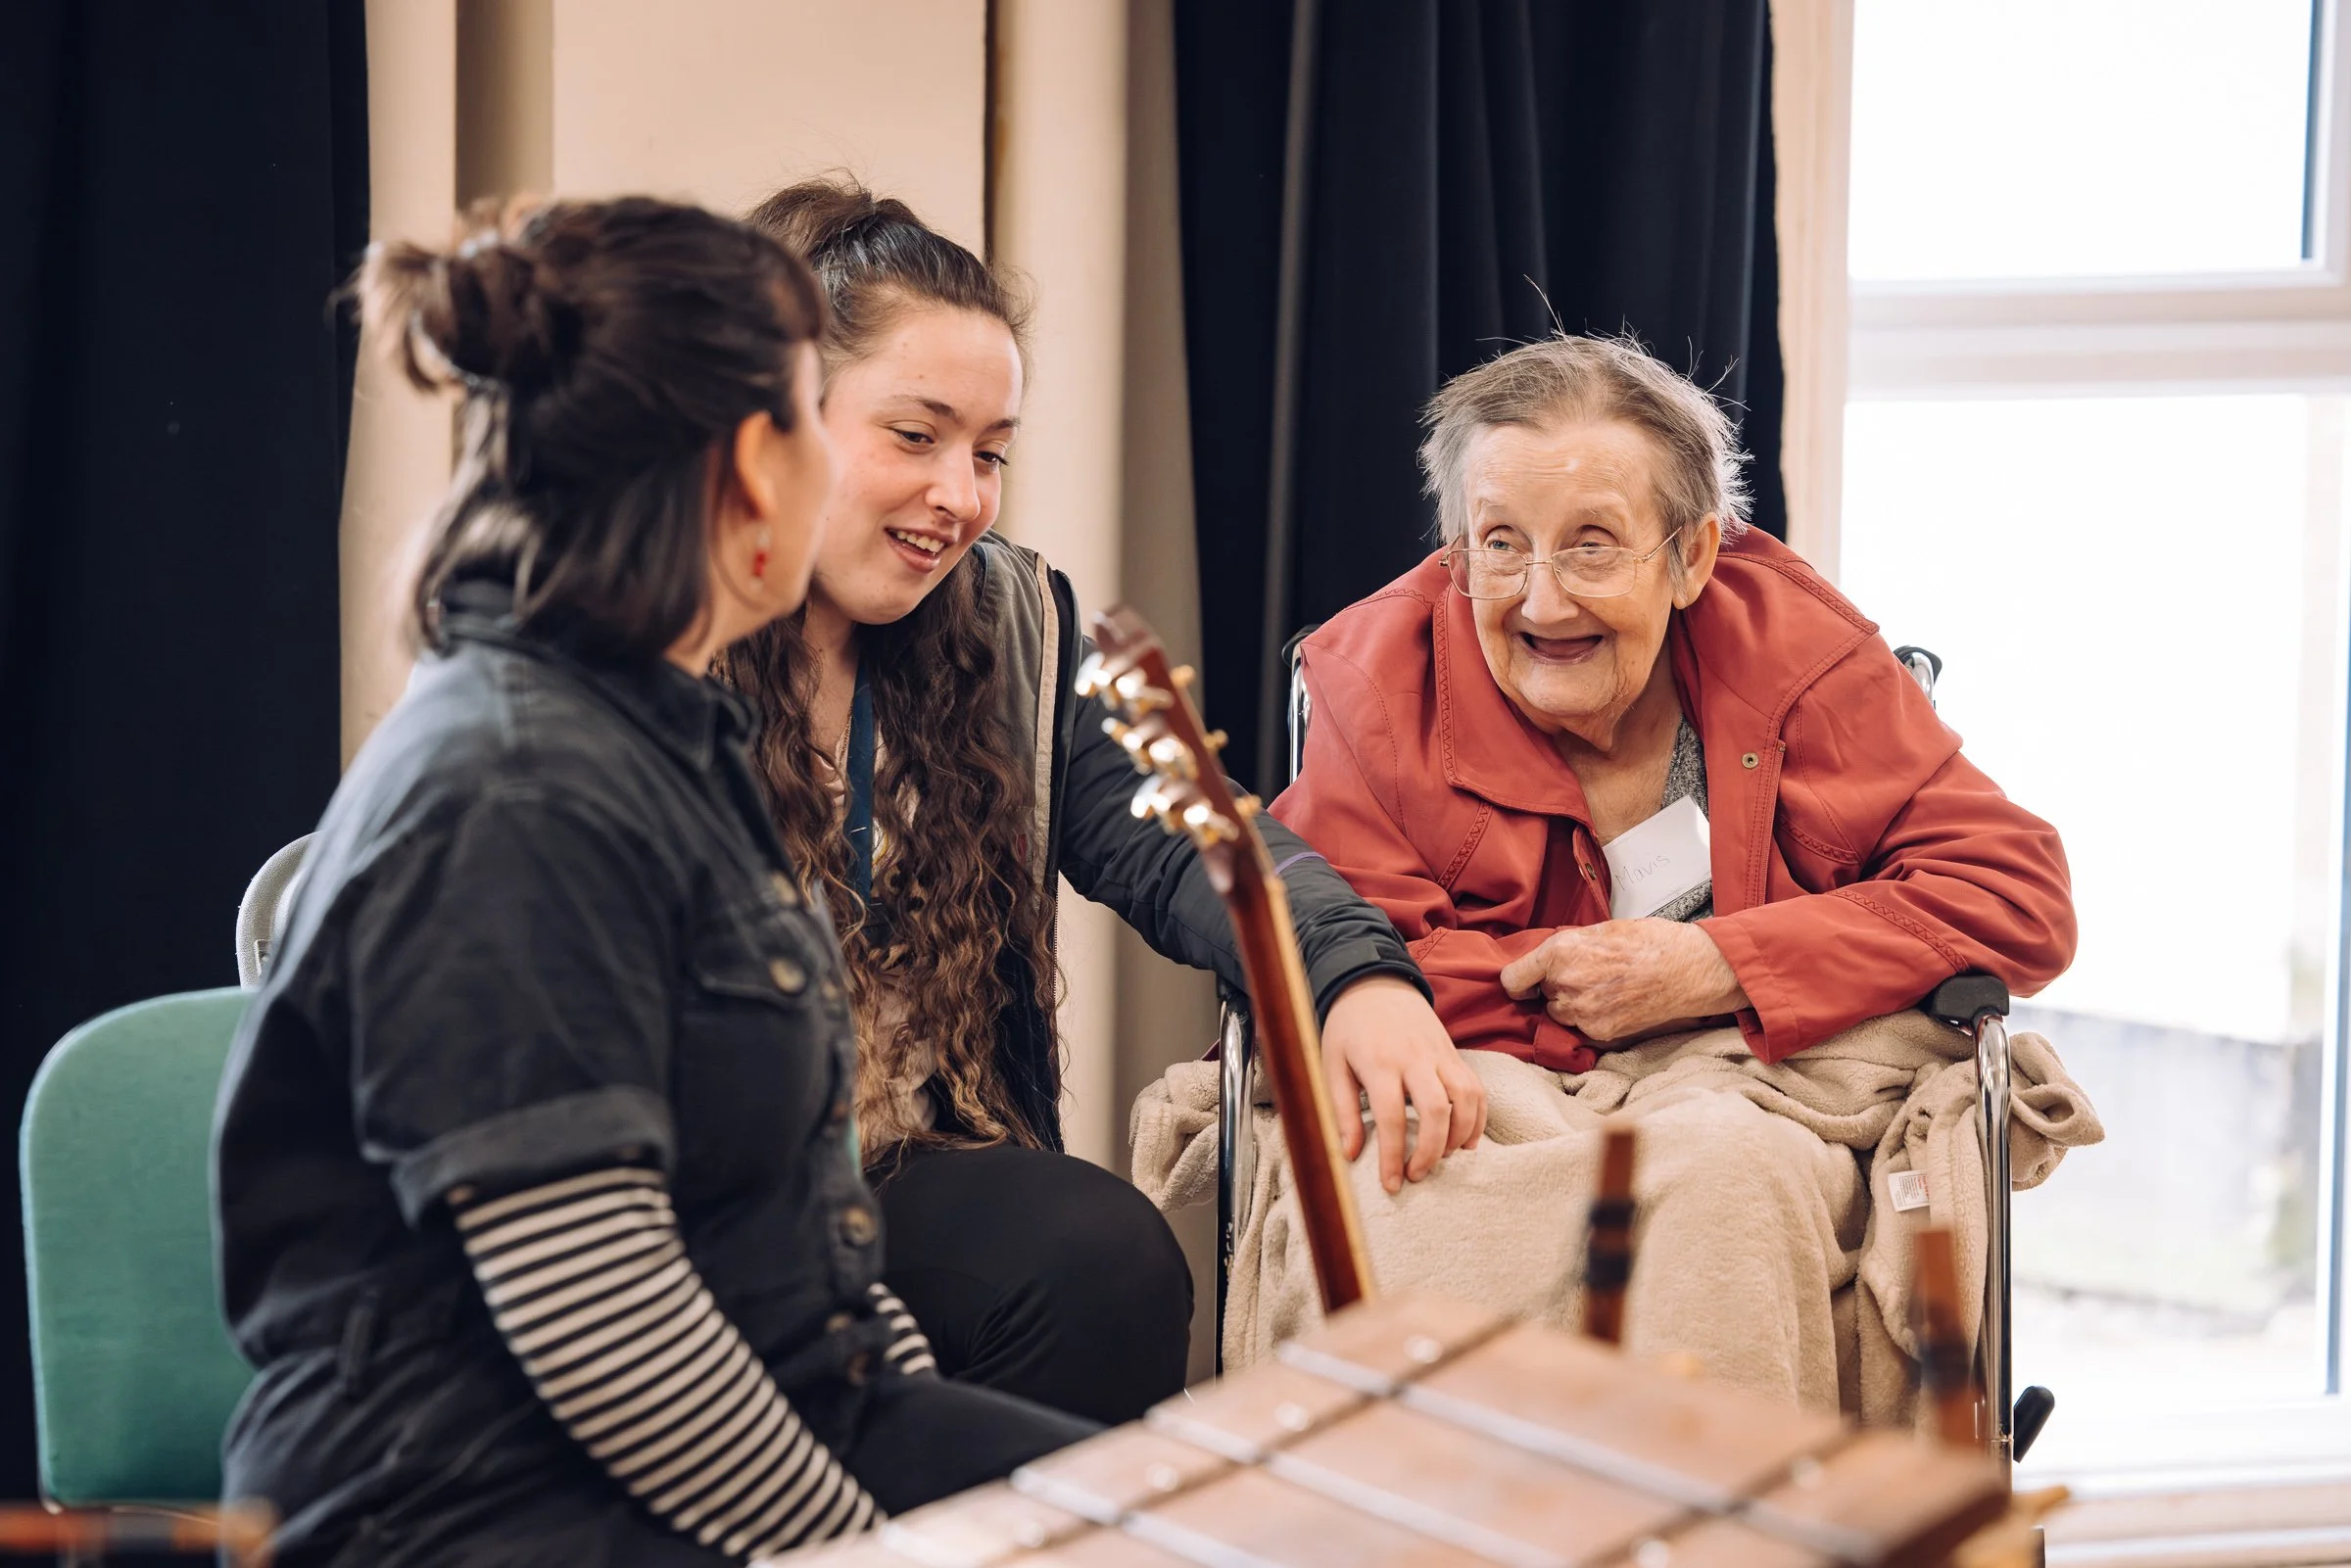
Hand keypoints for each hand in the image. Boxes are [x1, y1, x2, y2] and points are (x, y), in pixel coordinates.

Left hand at [1319, 975, 1488, 1193]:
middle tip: (1417, 1175)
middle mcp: (1415, 1058)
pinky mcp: (1455, 1054)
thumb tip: (1349, 1155)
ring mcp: (1440, 1054)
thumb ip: (1341, 1111)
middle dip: (1431, 1151)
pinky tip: (1466, 1141)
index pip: (1391, 1117)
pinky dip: (1478, 1119)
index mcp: (1379, 1062)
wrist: (1375, 984)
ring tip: (1442, 1159)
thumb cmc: (1348, 1030)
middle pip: (1436, 1111)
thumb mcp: (1331, 1065)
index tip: (1393, 1184)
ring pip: (1466, 1099)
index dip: (1394, 1156)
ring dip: (1460, 1136)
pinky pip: (1477, 1089)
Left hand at [1497, 920, 1747, 1043]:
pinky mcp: (1599, 1032)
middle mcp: (1565, 983)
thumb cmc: (1650, 942)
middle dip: (1558, 986)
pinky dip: (1593, 1019)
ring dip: (1574, 1004)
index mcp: (1560, 952)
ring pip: (1561, 1012)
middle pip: (1542, 994)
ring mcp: (1582, 1012)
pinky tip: (1616, 1003)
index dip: (1519, 981)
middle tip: (1589, 975)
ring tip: (1606, 989)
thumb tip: (1548, 960)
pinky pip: (1583, 1027)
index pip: (1512, 979)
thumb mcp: (1600, 930)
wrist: (1688, 969)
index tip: (1525, 983)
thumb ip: (1568, 947)